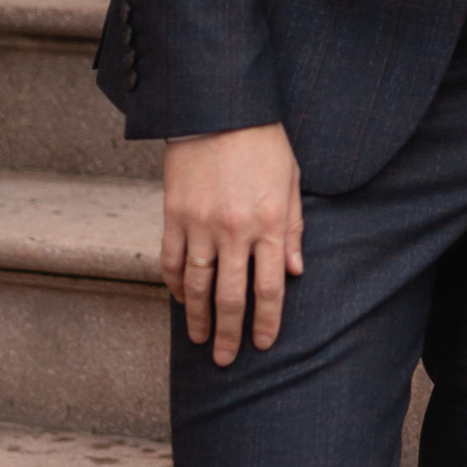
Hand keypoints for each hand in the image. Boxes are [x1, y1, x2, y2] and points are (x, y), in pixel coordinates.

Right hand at [163, 124, 303, 360]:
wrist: (219, 108)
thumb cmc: (263, 142)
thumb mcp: (291, 181)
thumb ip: (293, 228)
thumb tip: (295, 272)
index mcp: (269, 224)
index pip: (269, 288)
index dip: (267, 322)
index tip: (262, 343)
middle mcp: (235, 231)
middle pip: (230, 297)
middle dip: (228, 333)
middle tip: (224, 359)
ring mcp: (201, 224)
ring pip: (197, 285)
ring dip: (196, 318)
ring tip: (197, 339)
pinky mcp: (174, 214)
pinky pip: (172, 260)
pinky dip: (175, 284)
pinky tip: (180, 298)